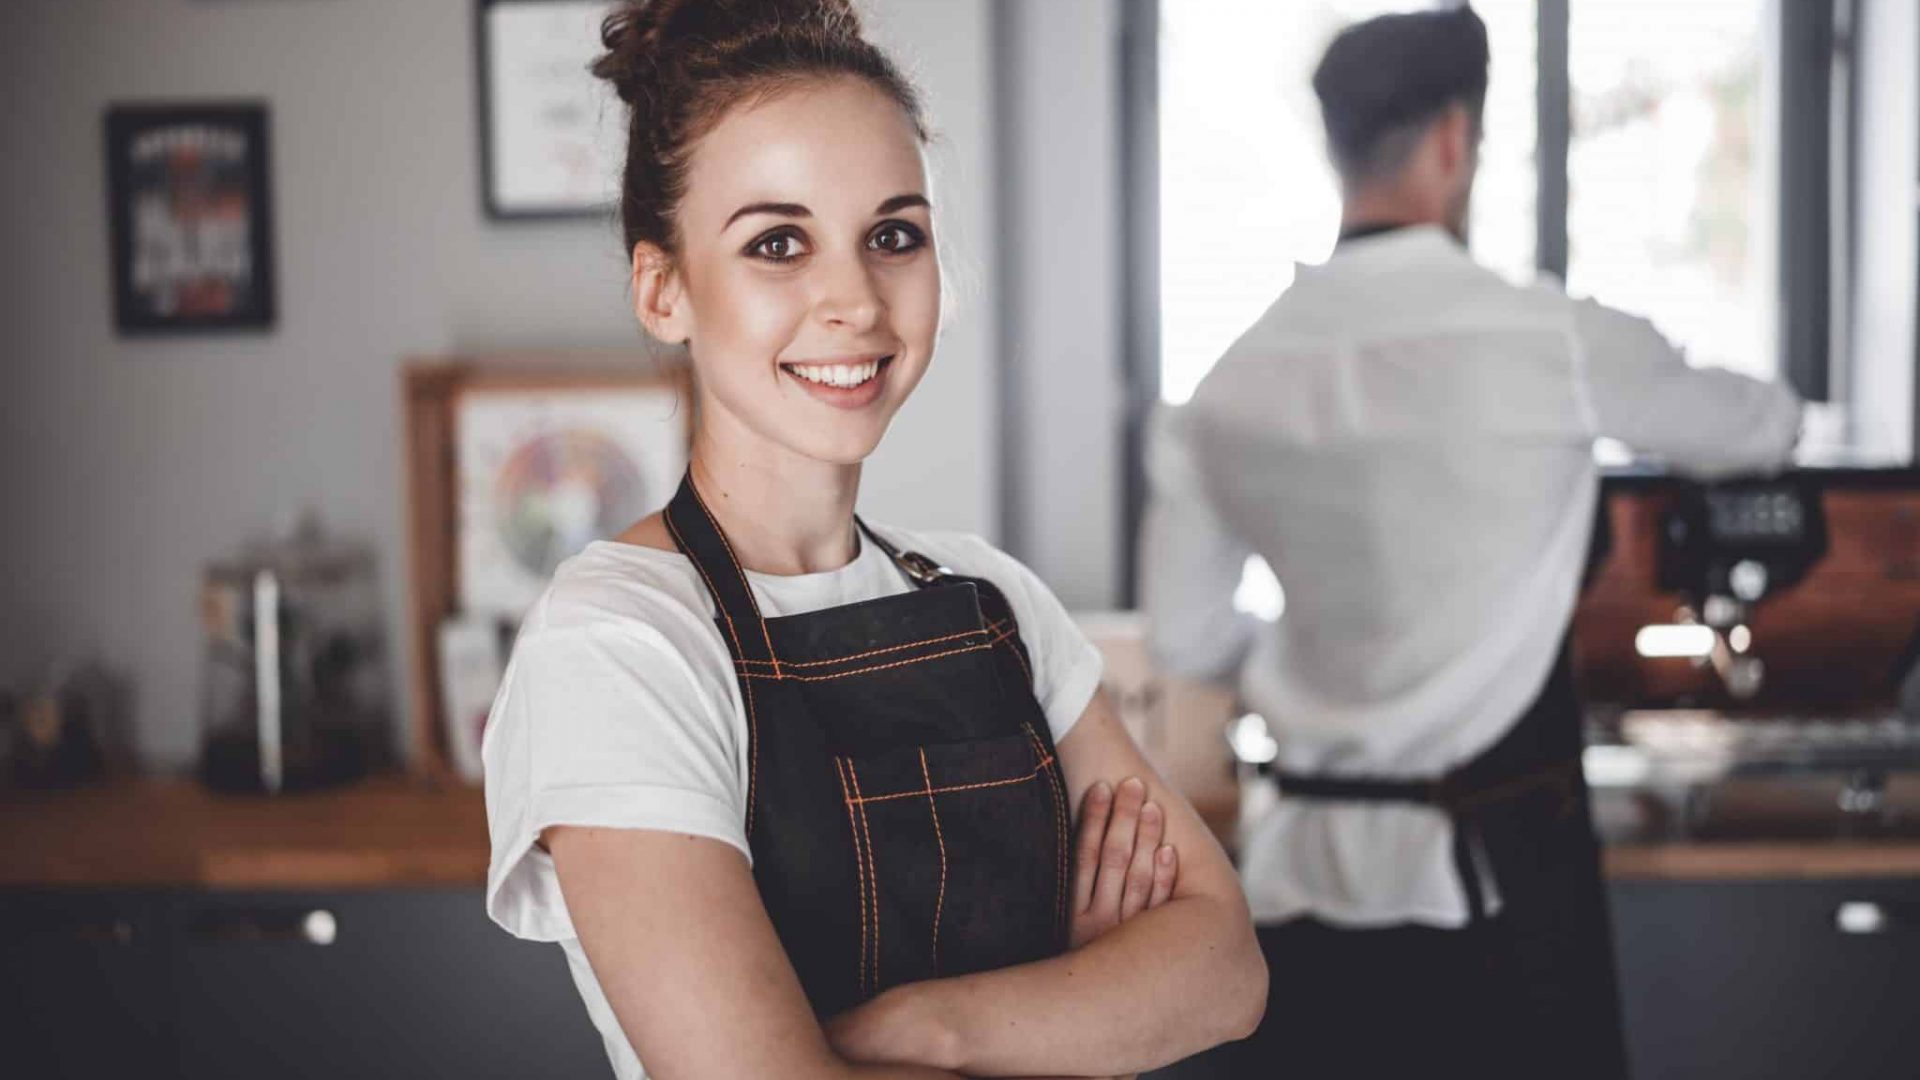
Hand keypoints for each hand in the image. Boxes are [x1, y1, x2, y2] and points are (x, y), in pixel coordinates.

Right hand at [1069, 776, 1176, 948]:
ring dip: (1146, 839)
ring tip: (1152, 806)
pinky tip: (1169, 851)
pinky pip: (1161, 907)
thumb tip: (1077, 841)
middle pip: (1114, 860)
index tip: (1101, 786)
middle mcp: (1097, 924)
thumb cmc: (1078, 964)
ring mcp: (1126, 936)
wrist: (1094, 1015)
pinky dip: (1164, 878)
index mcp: (1072, 914)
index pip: (1084, 855)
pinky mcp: (1151, 949)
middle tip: (1134, 784)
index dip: (1094, 820)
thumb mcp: (1065, 930)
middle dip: (1124, 818)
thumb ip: (1072, 890)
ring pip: (1138, 878)